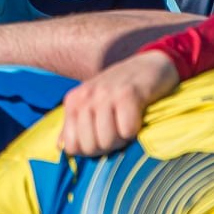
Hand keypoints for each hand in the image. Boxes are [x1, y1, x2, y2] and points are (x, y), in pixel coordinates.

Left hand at [57, 51, 178, 155]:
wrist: (151, 64)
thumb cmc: (121, 90)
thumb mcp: (92, 103)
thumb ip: (75, 124)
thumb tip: (61, 146)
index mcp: (73, 101)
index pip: (70, 146)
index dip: (89, 149)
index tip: (102, 137)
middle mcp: (86, 96)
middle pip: (90, 146)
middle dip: (107, 146)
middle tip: (118, 130)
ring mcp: (106, 94)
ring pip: (107, 140)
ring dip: (122, 139)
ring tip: (128, 122)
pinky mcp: (128, 94)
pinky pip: (127, 130)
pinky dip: (135, 129)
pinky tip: (138, 116)